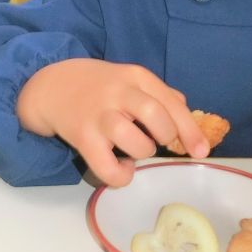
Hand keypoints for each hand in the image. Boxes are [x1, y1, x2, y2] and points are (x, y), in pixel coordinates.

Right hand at [16, 58, 210, 187]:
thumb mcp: (128, 78)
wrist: (51, 85)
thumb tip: (185, 111)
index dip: (190, 130)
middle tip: (158, 142)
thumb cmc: (98, 85)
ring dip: (142, 152)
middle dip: (165, 136)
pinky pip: (108, 167)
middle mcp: (119, 92)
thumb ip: (158, 93)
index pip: (171, 102)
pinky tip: (120, 166)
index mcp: (136, 77)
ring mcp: (99, 115)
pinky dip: (121, 174)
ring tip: (133, 150)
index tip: (201, 151)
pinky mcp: (83, 136)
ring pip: (135, 142)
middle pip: (156, 116)